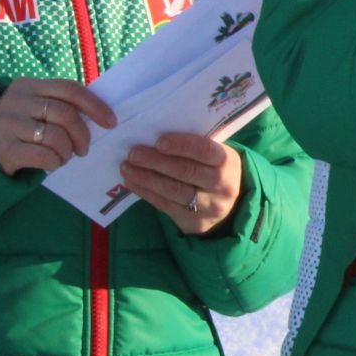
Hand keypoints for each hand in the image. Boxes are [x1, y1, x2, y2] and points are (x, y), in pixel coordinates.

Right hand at [0, 77, 116, 176]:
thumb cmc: (19, 128)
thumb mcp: (35, 108)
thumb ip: (60, 105)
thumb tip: (100, 115)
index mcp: (29, 85)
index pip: (70, 90)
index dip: (95, 106)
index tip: (111, 122)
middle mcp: (16, 101)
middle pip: (65, 114)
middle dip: (82, 134)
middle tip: (83, 149)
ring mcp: (7, 124)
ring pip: (55, 136)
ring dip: (67, 151)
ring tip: (65, 156)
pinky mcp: (3, 148)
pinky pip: (42, 154)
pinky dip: (54, 161)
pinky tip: (52, 164)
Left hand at [121, 132, 244, 235]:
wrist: (226, 206)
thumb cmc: (213, 170)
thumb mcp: (214, 157)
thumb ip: (194, 146)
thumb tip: (155, 133)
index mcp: (228, 162)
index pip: (206, 150)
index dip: (182, 145)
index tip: (159, 141)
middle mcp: (223, 185)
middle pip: (186, 171)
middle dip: (156, 161)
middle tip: (133, 153)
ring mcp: (209, 206)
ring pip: (173, 190)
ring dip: (146, 177)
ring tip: (126, 166)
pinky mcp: (194, 222)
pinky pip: (165, 205)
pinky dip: (145, 192)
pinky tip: (131, 181)